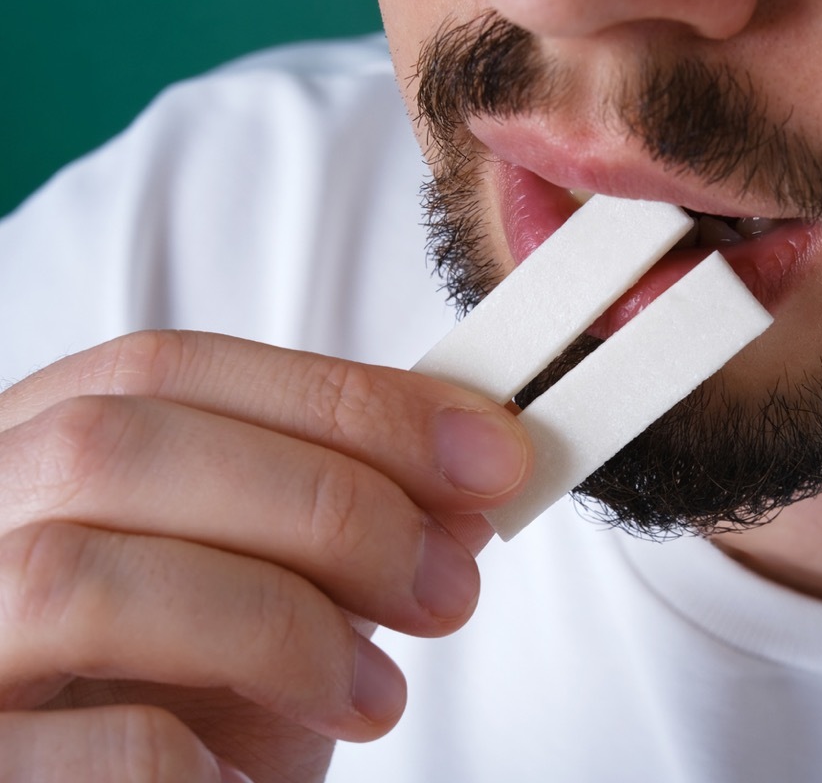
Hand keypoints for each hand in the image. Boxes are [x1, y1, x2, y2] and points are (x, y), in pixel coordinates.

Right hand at [0, 331, 530, 781]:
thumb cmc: (191, 700)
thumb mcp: (273, 589)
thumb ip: (339, 526)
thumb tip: (465, 476)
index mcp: (36, 455)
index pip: (168, 370)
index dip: (343, 399)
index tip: (487, 456)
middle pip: (119, 445)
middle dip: (326, 505)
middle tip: (449, 586)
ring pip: (79, 577)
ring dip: (275, 626)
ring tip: (374, 699)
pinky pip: (63, 746)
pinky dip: (178, 760)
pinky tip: (245, 782)